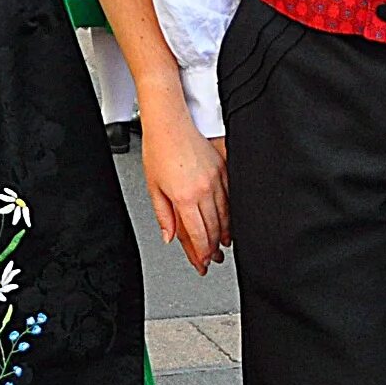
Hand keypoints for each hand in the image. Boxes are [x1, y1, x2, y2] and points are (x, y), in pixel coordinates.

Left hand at [141, 104, 228, 274]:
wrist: (169, 123)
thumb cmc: (158, 150)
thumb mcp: (153, 188)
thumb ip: (164, 216)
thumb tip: (169, 236)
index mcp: (184, 197)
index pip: (198, 233)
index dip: (201, 252)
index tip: (202, 262)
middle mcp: (203, 189)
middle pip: (214, 227)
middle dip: (214, 246)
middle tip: (213, 258)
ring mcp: (216, 178)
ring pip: (226, 213)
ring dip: (226, 231)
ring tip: (223, 243)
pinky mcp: (223, 167)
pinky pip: (232, 195)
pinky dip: (232, 211)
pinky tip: (230, 218)